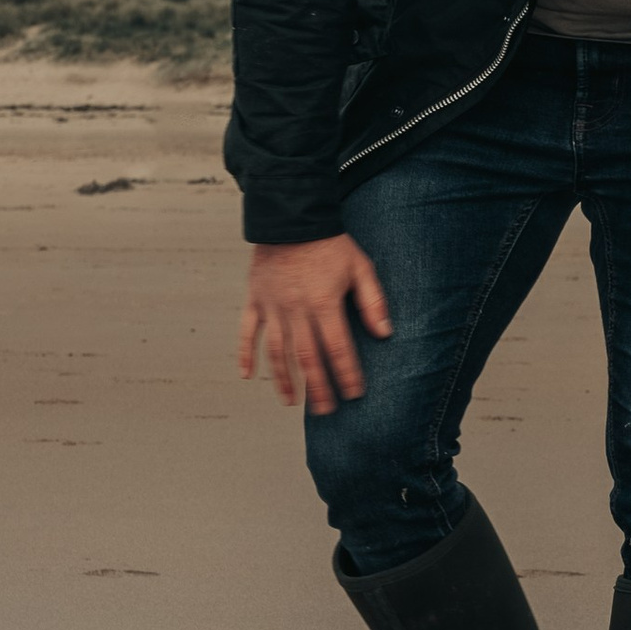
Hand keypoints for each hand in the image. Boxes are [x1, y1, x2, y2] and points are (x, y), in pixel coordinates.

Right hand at [237, 234, 392, 412]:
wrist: (291, 218)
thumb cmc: (331, 244)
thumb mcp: (360, 267)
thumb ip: (372, 301)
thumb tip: (385, 333)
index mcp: (324, 303)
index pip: (338, 348)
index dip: (346, 374)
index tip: (353, 394)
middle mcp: (296, 310)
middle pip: (307, 357)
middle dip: (317, 387)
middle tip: (325, 411)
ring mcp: (272, 307)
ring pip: (276, 351)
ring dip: (283, 379)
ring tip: (291, 401)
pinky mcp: (255, 300)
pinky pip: (246, 332)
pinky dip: (245, 355)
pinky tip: (247, 376)